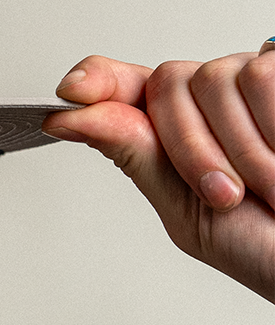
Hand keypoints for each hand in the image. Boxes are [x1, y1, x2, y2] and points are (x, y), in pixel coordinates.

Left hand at [42, 48, 274, 303]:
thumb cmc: (265, 247)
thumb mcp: (191, 214)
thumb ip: (138, 157)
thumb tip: (70, 117)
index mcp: (176, 135)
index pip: (125, 89)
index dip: (97, 80)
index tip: (71, 91)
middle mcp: (212, 100)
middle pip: (167, 83)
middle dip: (191, 146)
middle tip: (227, 194)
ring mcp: (253, 80)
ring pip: (214, 78)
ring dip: (241, 148)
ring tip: (270, 186)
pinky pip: (261, 76)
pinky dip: (272, 129)